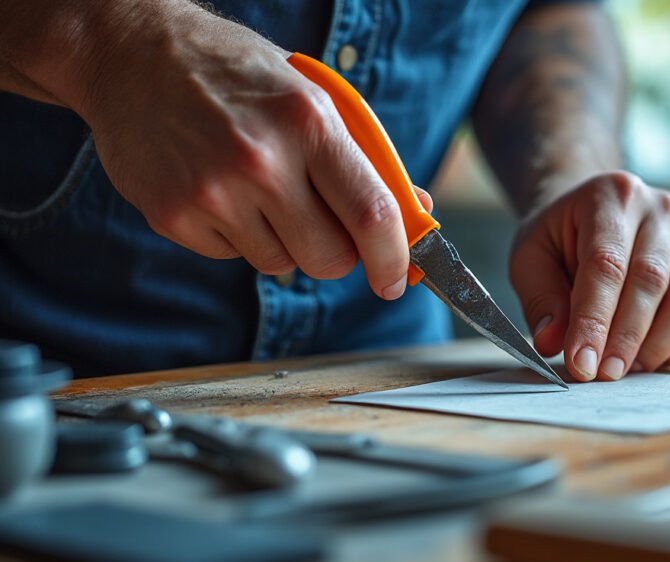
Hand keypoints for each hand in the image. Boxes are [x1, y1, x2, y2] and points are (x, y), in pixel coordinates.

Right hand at [78, 1, 426, 299]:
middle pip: (330, 258)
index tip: (397, 278)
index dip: (394, 258)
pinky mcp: (173, 215)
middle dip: (340, 255)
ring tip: (258, 187)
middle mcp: (261, 160)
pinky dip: (238, 235)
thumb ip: (366, 160)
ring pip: (281, 264)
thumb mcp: (312, 97)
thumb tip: (415, 213)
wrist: (133, 54)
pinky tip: (220, 188)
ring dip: (284, 241)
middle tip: (325, 225)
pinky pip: (233, 256)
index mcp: (308, 122)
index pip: (371, 215)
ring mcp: (212, 192)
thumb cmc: (236, 75)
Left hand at [510, 171, 669, 381]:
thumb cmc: (558, 237)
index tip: (581, 362)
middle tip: (603, 374)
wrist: (589, 213)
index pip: (607, 264)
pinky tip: (651, 359)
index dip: (594, 319)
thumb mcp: (530, 256)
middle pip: (652, 281)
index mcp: (611, 196)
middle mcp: (659, 211)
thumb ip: (540, 298)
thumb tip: (553, 342)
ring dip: (658, 344)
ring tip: (625, 370)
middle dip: (626, 337)